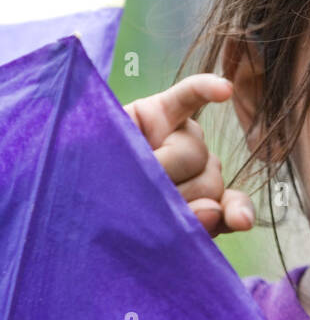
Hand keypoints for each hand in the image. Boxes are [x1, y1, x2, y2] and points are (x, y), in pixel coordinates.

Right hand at [124, 74, 255, 237]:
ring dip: (168, 170)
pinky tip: (223, 90)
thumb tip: (227, 214)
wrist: (61, 199)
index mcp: (198, 191)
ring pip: (199, 153)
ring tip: (131, 177)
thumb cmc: (109, 216)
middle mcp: (193, 160)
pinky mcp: (159, 109)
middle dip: (182, 196)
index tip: (238, 220)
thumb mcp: (153, 229)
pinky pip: (190, 95)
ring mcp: (178, 133)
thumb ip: (193, 225)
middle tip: (145, 200)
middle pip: (213, 179)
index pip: (230, 202)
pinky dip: (207, 90)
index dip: (235, 211)